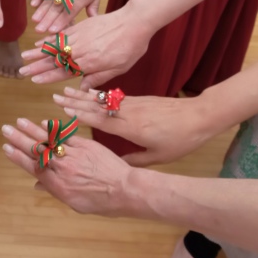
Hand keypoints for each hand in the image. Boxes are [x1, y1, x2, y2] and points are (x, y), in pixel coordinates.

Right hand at [1, 117, 132, 215]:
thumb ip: (54, 190)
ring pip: (49, 140)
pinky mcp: (86, 145)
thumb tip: (37, 185)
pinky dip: (53, 129)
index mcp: (58, 186)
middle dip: (19, 139)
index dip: (18, 157)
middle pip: (37, 151)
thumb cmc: (102, 202)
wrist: (126, 189)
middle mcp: (63, 168)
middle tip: (5, 129)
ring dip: (32, 130)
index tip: (6, 148)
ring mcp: (74, 155)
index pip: (33, 167)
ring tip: (19, 122)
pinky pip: (66, 135)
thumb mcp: (75, 203)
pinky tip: (43, 123)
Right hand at [19, 3, 153, 86]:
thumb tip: (82, 88)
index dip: (48, 77)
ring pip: (53, 46)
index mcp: (89, 64)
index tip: (35, 80)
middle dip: (36, 66)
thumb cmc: (130, 47)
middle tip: (22, 71)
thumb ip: (98, 78)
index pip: (64, 72)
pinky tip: (38, 42)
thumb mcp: (118, 68)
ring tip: (24, 57)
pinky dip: (48, 38)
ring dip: (37, 52)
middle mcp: (80, 50)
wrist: (135, 22)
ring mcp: (78, 37)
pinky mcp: (80, 26)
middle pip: (53, 60)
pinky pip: (60, 34)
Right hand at [30, 0, 109, 32]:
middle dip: (48, 20)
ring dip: (41, 11)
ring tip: (35, 20)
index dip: (61, 21)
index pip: (70, 10)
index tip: (53, 30)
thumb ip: (93, 7)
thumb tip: (93, 20)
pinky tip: (33, 4)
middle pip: (58, 7)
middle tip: (40, 30)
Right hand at [54, 87, 214, 166]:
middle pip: (97, 106)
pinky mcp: (139, 99)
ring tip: (67, 90)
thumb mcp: (159, 157)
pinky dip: (99, 95)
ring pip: (103, 99)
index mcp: (132, 128)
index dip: (81, 114)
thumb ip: (136, 160)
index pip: (100, 120)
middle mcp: (129, 112)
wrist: (200, 116)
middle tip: (56, 96)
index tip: (64, 109)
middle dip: (75, 101)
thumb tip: (118, 166)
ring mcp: (133, 103)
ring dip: (84, 95)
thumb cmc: (181, 140)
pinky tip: (90, 93)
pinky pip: (113, 97)